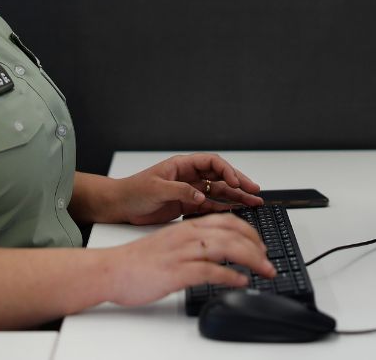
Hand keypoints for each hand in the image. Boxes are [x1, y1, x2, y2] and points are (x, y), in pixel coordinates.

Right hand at [105, 213, 276, 306]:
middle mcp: (187, 235)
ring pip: (227, 247)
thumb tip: (216, 255)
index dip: (250, 232)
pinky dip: (231, 276)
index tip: (261, 245)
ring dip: (252, 259)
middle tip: (269, 261)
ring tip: (265, 271)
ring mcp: (182, 252)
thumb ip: (193, 245)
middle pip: (233, 232)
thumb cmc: (138, 261)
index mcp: (187, 226)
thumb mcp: (170, 244)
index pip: (227, 221)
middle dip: (257, 246)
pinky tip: (241, 282)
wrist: (111, 269)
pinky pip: (211, 271)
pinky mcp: (177, 271)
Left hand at [115, 153, 264, 224]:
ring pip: (218, 192)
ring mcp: (190, 191)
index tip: (235, 182)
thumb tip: (200, 195)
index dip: (226, 171)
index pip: (211, 163)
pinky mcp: (187, 206)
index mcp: (182, 166)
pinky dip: (224, 209)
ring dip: (236, 197)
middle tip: (255, 190)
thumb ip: (179, 191)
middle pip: (220, 177)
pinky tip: (236, 211)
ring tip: (254, 202)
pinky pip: (210, 206)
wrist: (120, 206)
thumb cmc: (133, 191)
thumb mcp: (156, 189)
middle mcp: (189, 177)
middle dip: (238, 183)